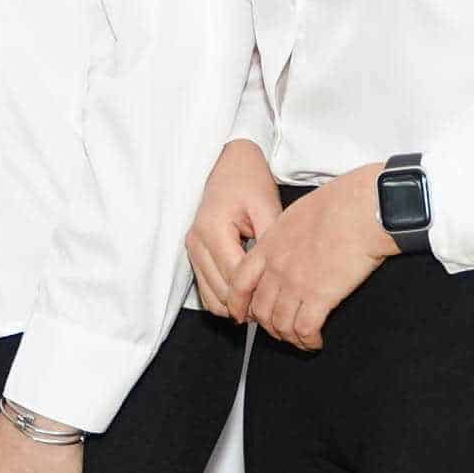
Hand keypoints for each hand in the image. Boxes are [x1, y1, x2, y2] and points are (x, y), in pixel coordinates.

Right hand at [187, 139, 283, 319]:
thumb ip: (270, 242)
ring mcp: (192, 249)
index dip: (258, 295)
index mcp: (213, 230)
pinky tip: (247, 296)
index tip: (281, 301)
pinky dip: (225, 299)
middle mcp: (196, 242)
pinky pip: (206, 290)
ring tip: (262, 305)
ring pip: (211, 297)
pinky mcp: (194, 254)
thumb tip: (278, 279)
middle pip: (222, 293)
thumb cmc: (249, 181)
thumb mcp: (266, 207)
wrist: (230, 164)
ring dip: (235, 306)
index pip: (236, 278)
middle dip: (248, 306)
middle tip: (275, 308)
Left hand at [230, 161, 394, 351]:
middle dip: (267, 325)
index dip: (238, 302)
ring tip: (300, 339)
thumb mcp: (298, 213)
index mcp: (270, 244)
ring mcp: (296, 283)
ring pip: (279, 324)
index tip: (242, 313)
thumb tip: (288, 243)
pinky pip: (304, 329)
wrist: (362, 208)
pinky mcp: (319, 296)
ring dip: (288, 337)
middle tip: (278, 330)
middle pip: (259, 308)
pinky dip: (308, 341)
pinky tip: (315, 341)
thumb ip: (285, 233)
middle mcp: (277, 266)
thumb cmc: (340, 203)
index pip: (240, 281)